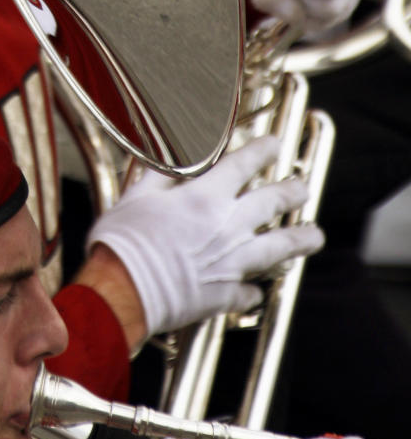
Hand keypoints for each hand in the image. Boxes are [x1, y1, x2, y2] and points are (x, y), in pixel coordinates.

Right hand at [88, 136, 323, 337]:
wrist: (123, 289)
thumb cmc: (124, 240)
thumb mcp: (136, 195)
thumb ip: (160, 175)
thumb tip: (170, 157)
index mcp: (205, 197)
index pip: (243, 165)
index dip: (262, 151)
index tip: (275, 144)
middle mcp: (227, 226)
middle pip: (271, 204)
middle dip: (292, 192)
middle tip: (304, 187)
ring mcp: (231, 262)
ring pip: (278, 248)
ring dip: (299, 240)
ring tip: (315, 236)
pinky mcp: (224, 293)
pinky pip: (250, 290)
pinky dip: (256, 288)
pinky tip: (259, 287)